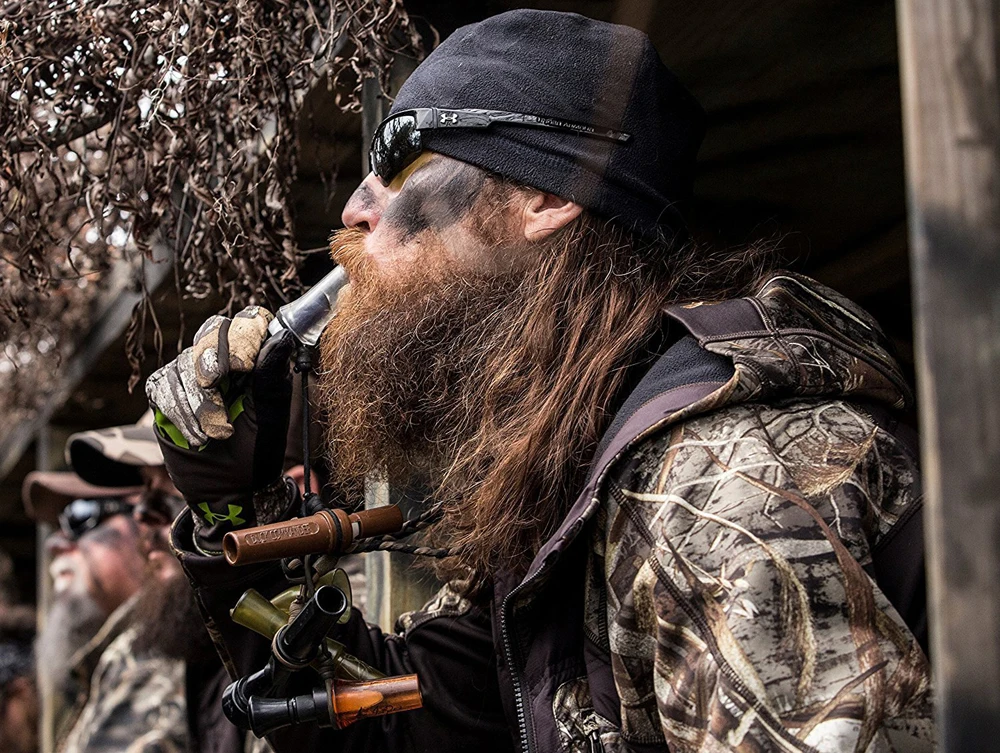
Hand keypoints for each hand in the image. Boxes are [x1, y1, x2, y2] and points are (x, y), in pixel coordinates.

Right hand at [146, 306, 296, 549]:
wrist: (227, 489)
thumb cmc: (257, 452)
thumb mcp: (271, 416)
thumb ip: (272, 377)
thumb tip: (282, 336)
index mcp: (257, 360)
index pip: (250, 320)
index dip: (245, 333)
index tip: (244, 364)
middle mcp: (224, 358)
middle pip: (213, 330)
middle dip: (214, 362)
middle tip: (219, 389)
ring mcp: (191, 373)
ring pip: (185, 362)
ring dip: (200, 403)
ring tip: (217, 435)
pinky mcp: (165, 391)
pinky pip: (163, 386)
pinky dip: (180, 413)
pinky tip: (196, 436)